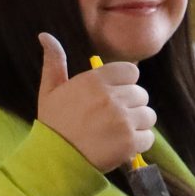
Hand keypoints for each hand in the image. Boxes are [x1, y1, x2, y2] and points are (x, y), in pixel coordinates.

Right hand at [36, 33, 155, 170]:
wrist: (55, 160)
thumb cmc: (54, 123)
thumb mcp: (50, 90)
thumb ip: (55, 62)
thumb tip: (46, 35)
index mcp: (95, 81)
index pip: (131, 71)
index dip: (125, 83)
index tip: (114, 94)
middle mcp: (112, 97)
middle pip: (141, 94)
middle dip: (130, 105)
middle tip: (111, 117)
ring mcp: (123, 120)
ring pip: (148, 115)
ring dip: (136, 123)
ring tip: (116, 131)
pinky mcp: (131, 141)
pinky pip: (149, 137)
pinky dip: (138, 143)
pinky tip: (120, 145)